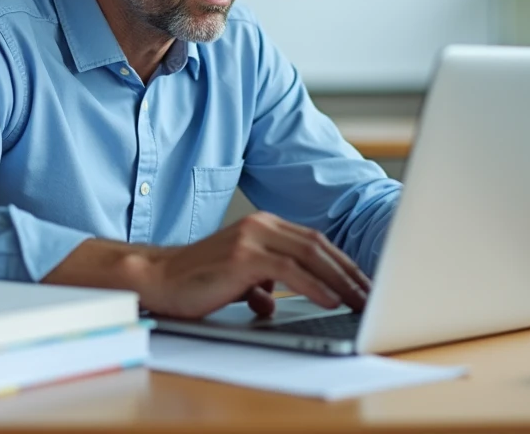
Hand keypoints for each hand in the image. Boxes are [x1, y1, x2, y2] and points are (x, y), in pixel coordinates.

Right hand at [140, 212, 370, 318]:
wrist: (158, 279)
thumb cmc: (196, 281)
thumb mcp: (238, 280)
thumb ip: (260, 285)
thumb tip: (272, 304)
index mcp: (263, 225)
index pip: (314, 242)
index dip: (342, 264)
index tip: (362, 284)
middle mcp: (261, 225)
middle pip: (319, 246)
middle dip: (349, 273)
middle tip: (370, 295)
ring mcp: (252, 238)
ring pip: (310, 256)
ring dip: (340, 281)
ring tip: (359, 302)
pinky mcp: (243, 257)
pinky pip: (290, 271)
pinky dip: (315, 286)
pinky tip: (330, 301)